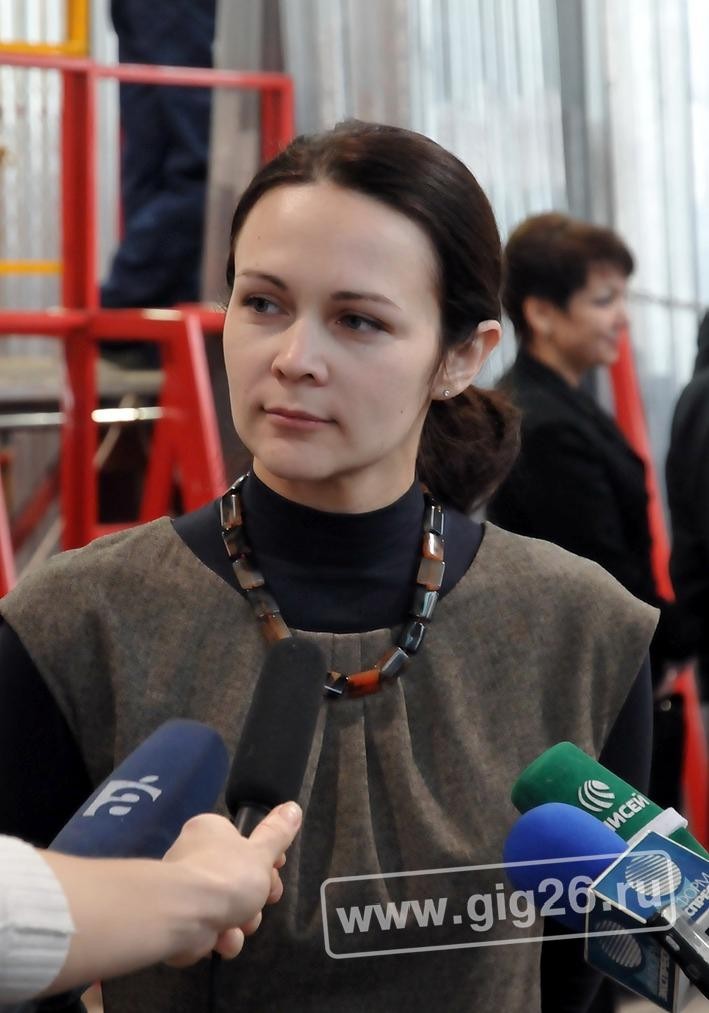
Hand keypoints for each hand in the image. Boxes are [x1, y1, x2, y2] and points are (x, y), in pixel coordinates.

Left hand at [162, 802, 301, 964]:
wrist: (184, 916)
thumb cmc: (226, 876)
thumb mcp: (262, 853)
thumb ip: (278, 833)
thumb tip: (293, 807)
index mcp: (210, 832)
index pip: (243, 843)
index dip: (264, 860)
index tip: (276, 870)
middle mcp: (193, 857)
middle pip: (238, 879)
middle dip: (255, 897)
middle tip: (264, 899)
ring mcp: (186, 892)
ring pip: (227, 908)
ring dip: (241, 922)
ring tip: (242, 925)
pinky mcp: (180, 922)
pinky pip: (211, 928)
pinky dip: (221, 937)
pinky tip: (224, 939)